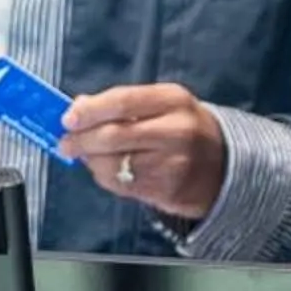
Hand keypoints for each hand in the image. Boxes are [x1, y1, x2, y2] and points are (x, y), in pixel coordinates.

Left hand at [61, 83, 227, 219]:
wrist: (224, 165)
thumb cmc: (185, 129)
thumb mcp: (163, 104)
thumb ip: (123, 103)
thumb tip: (79, 106)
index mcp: (174, 100)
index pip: (123, 101)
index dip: (90, 111)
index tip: (67, 119)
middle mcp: (177, 130)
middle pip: (114, 135)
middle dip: (81, 140)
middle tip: (65, 143)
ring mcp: (173, 163)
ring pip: (114, 164)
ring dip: (91, 162)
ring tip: (86, 157)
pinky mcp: (167, 190)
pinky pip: (122, 185)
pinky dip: (105, 178)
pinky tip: (106, 170)